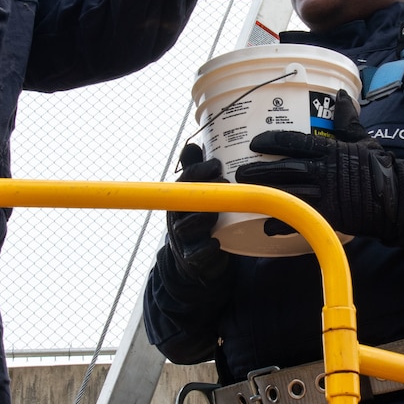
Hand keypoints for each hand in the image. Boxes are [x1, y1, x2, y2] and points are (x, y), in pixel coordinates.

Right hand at [157, 143, 230, 289]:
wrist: (195, 260)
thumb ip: (196, 172)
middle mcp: (178, 219)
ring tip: (217, 212)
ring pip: (186, 228)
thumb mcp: (196, 197)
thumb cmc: (199, 220)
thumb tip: (195, 143)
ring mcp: (185, 239)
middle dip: (203, 191)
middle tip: (225, 182)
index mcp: (180, 200)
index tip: (217, 164)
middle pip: (183, 203)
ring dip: (202, 218)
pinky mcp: (194, 259)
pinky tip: (215, 242)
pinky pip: (196, 255)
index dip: (198, 171)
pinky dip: (206, 249)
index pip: (184, 181)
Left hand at [236, 91, 403, 249]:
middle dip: (259, 170)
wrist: (398, 199)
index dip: (271, 141)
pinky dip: (282, 222)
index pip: (295, 141)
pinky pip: (301, 219)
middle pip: (284, 168)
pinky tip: (266, 224)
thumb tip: (340, 96)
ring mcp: (326, 194)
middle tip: (240, 172)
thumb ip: (348, 121)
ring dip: (265, 194)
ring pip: (288, 193)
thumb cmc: (381, 168)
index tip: (255, 142)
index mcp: (331, 150)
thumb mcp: (364, 140)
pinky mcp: (330, 216)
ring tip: (247, 193)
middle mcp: (324, 171)